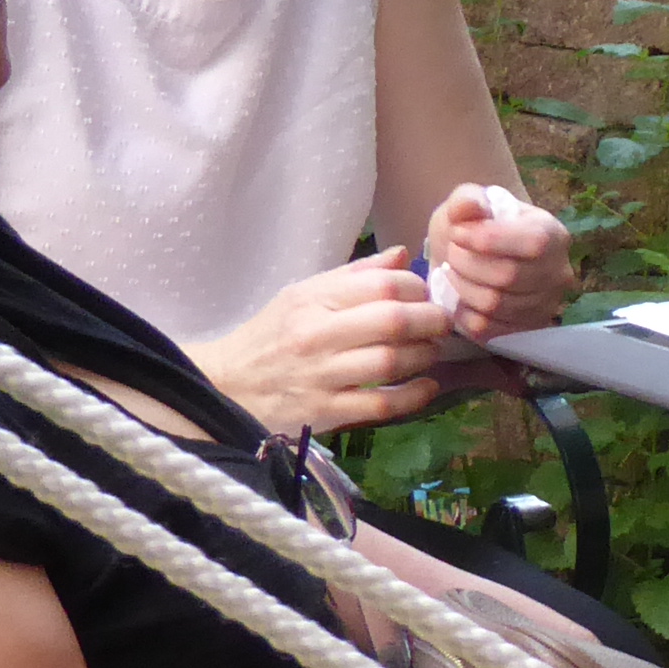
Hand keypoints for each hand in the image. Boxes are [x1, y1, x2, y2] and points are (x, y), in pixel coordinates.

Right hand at [197, 254, 455, 431]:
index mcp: (312, 300)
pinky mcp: (325, 412)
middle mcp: (316, 335)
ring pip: (391, 362)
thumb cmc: (272, 336)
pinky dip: (414, 395)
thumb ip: (355, 276)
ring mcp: (321, 376)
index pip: (382, 285)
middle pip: (393, 322)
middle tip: (442, 325)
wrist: (226, 386)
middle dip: (431, 321)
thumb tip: (402, 255)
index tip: (425, 296)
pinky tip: (426, 386)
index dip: (417, 288)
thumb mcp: (302, 295)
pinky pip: (383, 405)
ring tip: (431, 352)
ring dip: (425, 357)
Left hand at [425, 182, 572, 341]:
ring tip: (454, 272)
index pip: (534, 243)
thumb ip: (467, 199)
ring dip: (462, 287)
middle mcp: (559, 273)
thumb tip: (468, 208)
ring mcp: (545, 306)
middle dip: (467, 264)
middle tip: (451, 253)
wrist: (472, 256)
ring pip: (495, 304)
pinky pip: (487, 329)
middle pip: (509, 277)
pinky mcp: (524, 331)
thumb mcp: (468, 202)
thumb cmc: (475, 225)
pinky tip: (460, 296)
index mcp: (554, 234)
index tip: (457, 233)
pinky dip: (463, 313)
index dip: (489, 240)